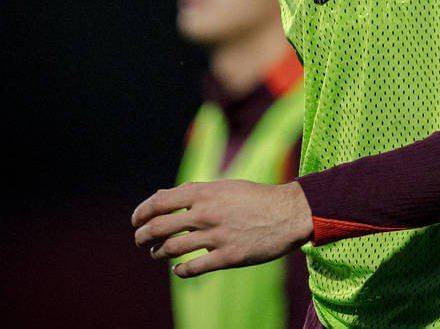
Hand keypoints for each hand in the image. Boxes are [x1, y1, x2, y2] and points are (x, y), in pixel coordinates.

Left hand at [131, 179, 313, 277]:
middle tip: (140, 239)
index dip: (142, 212)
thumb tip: (162, 196)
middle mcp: (207, 214)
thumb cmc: (255, 197)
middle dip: (143, 235)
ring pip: (172, 249)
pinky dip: (180, 270)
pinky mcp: (228, 257)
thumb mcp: (224, 186)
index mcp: (205, 193)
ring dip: (158, 253)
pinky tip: (178, 269)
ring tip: (156, 254)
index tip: (135, 220)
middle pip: (160, 226)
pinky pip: (193, 268)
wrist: (287, 213)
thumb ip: (194, 192)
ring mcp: (216, 237)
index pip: (160, 202)